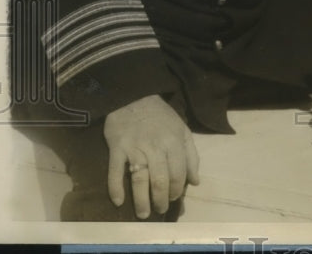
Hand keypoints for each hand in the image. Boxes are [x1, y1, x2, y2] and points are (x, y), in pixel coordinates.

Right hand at [103, 94, 199, 218]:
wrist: (133, 97)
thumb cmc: (161, 117)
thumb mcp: (182, 131)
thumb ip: (191, 156)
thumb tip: (195, 181)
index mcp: (174, 143)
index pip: (178, 173)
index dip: (177, 190)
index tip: (174, 199)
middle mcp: (156, 147)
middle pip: (160, 180)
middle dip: (161, 200)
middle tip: (159, 210)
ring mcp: (135, 148)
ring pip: (139, 180)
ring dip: (141, 200)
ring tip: (143, 214)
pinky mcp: (117, 148)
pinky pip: (115, 171)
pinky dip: (116, 188)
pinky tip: (118, 201)